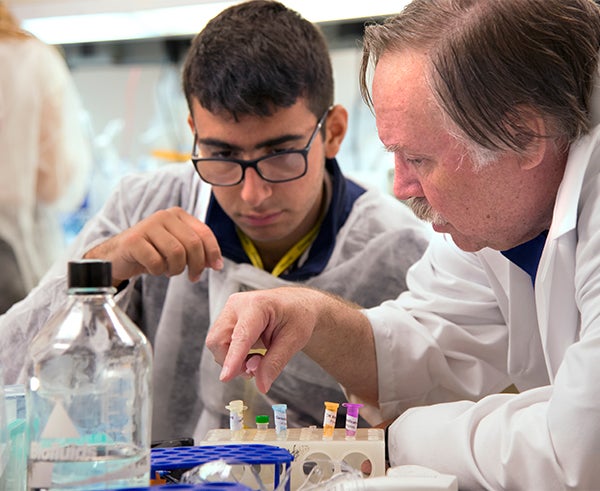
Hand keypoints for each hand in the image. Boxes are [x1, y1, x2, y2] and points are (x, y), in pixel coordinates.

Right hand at [84, 207, 222, 284]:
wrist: (118, 256)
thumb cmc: (152, 252)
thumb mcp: (178, 248)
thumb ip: (198, 251)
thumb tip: (217, 264)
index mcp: (178, 215)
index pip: (204, 233)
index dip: (213, 252)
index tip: (216, 267)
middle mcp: (164, 216)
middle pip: (192, 244)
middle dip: (197, 265)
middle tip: (193, 276)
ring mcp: (147, 226)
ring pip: (177, 253)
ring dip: (176, 269)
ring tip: (168, 270)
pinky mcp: (133, 240)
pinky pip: (156, 262)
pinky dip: (158, 271)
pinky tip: (153, 269)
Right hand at [206, 286, 321, 392]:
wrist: (296, 305)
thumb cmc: (297, 316)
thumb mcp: (294, 340)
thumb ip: (275, 363)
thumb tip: (261, 386)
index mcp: (257, 305)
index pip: (241, 336)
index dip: (233, 358)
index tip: (225, 377)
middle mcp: (237, 305)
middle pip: (219, 341)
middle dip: (232, 362)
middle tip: (254, 370)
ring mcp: (228, 311)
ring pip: (216, 345)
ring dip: (232, 360)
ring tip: (257, 358)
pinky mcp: (225, 320)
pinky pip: (220, 344)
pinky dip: (232, 355)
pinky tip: (250, 352)